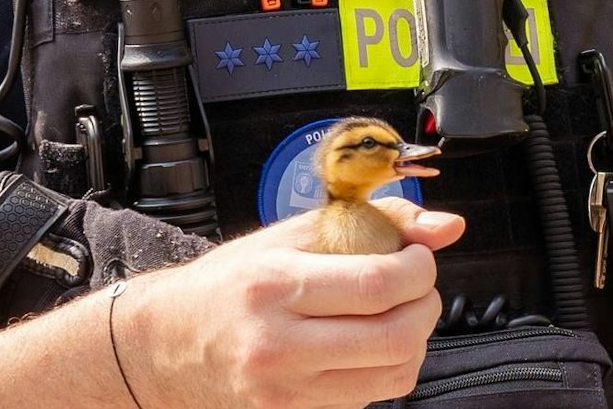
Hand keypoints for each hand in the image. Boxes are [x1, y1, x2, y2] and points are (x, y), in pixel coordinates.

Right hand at [118, 203, 464, 408]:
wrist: (164, 344)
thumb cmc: (230, 283)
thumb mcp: (293, 234)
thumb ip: (377, 221)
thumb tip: (448, 227)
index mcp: (276, 286)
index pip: (380, 284)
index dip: (421, 268)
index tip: (419, 256)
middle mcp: (279, 345)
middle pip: (396, 337)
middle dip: (427, 304)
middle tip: (418, 285)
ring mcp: (286, 391)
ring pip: (394, 375)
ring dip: (416, 340)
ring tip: (398, 313)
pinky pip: (369, 398)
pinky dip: (386, 368)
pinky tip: (369, 343)